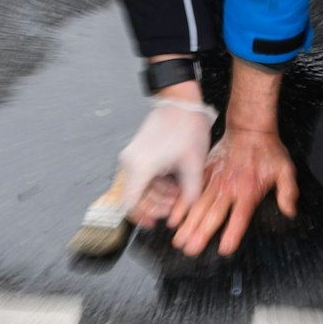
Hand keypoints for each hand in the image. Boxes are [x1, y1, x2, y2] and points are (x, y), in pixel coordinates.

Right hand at [117, 94, 217, 228]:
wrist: (180, 101)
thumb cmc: (186, 127)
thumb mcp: (193, 165)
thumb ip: (190, 194)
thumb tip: (187, 213)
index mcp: (140, 167)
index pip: (129, 204)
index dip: (141, 217)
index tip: (155, 222)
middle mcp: (130, 163)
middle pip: (134, 198)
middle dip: (155, 206)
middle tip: (175, 206)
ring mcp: (131, 157)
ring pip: (138, 188)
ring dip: (157, 195)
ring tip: (178, 193)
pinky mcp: (136, 153)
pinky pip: (141, 177)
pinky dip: (155, 184)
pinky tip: (173, 183)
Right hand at [172, 127, 297, 256]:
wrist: (249, 128)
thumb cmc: (267, 150)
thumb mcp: (285, 170)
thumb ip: (288, 192)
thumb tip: (290, 211)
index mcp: (248, 190)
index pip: (239, 217)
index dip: (232, 234)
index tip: (223, 249)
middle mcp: (228, 188)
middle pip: (213, 215)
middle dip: (200, 234)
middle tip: (190, 250)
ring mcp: (214, 180)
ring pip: (199, 205)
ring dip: (188, 224)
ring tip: (179, 240)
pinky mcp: (205, 172)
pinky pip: (191, 190)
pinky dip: (181, 204)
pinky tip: (174, 217)